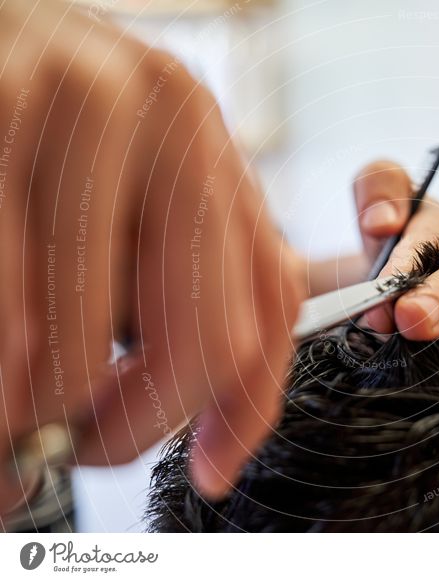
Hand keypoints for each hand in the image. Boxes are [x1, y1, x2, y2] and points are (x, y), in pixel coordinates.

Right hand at [0, 0, 303, 508]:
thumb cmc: (50, 146)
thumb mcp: (138, 208)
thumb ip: (184, 295)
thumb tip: (214, 452)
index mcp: (215, 150)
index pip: (267, 307)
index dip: (245, 409)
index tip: (211, 474)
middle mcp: (171, 116)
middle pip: (200, 335)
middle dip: (131, 426)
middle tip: (73, 454)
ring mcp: (81, 99)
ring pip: (83, 335)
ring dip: (42, 409)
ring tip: (10, 426)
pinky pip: (10, 291)